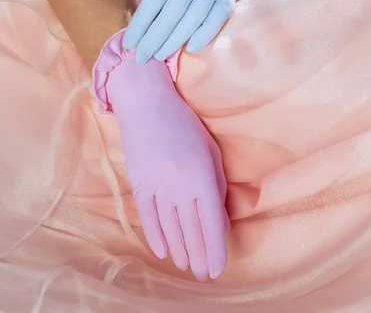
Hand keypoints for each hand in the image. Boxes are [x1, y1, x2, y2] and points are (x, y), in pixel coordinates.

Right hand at [93, 31, 228, 280]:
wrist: (147, 104)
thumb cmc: (186, 125)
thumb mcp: (211, 152)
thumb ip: (219, 188)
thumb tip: (222, 224)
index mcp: (201, 175)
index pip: (211, 223)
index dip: (215, 249)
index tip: (218, 269)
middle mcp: (179, 185)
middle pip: (190, 230)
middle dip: (199, 256)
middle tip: (204, 275)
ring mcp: (156, 185)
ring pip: (169, 228)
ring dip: (179, 250)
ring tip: (187, 266)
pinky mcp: (138, 183)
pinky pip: (147, 218)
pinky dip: (156, 236)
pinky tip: (163, 251)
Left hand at [124, 0, 247, 61]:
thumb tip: (139, 31)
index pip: (151, 2)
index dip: (139, 25)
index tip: (129, 45)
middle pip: (170, 13)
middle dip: (154, 38)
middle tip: (142, 58)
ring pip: (192, 18)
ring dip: (174, 40)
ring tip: (160, 55)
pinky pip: (216, 18)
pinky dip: (204, 34)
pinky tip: (190, 48)